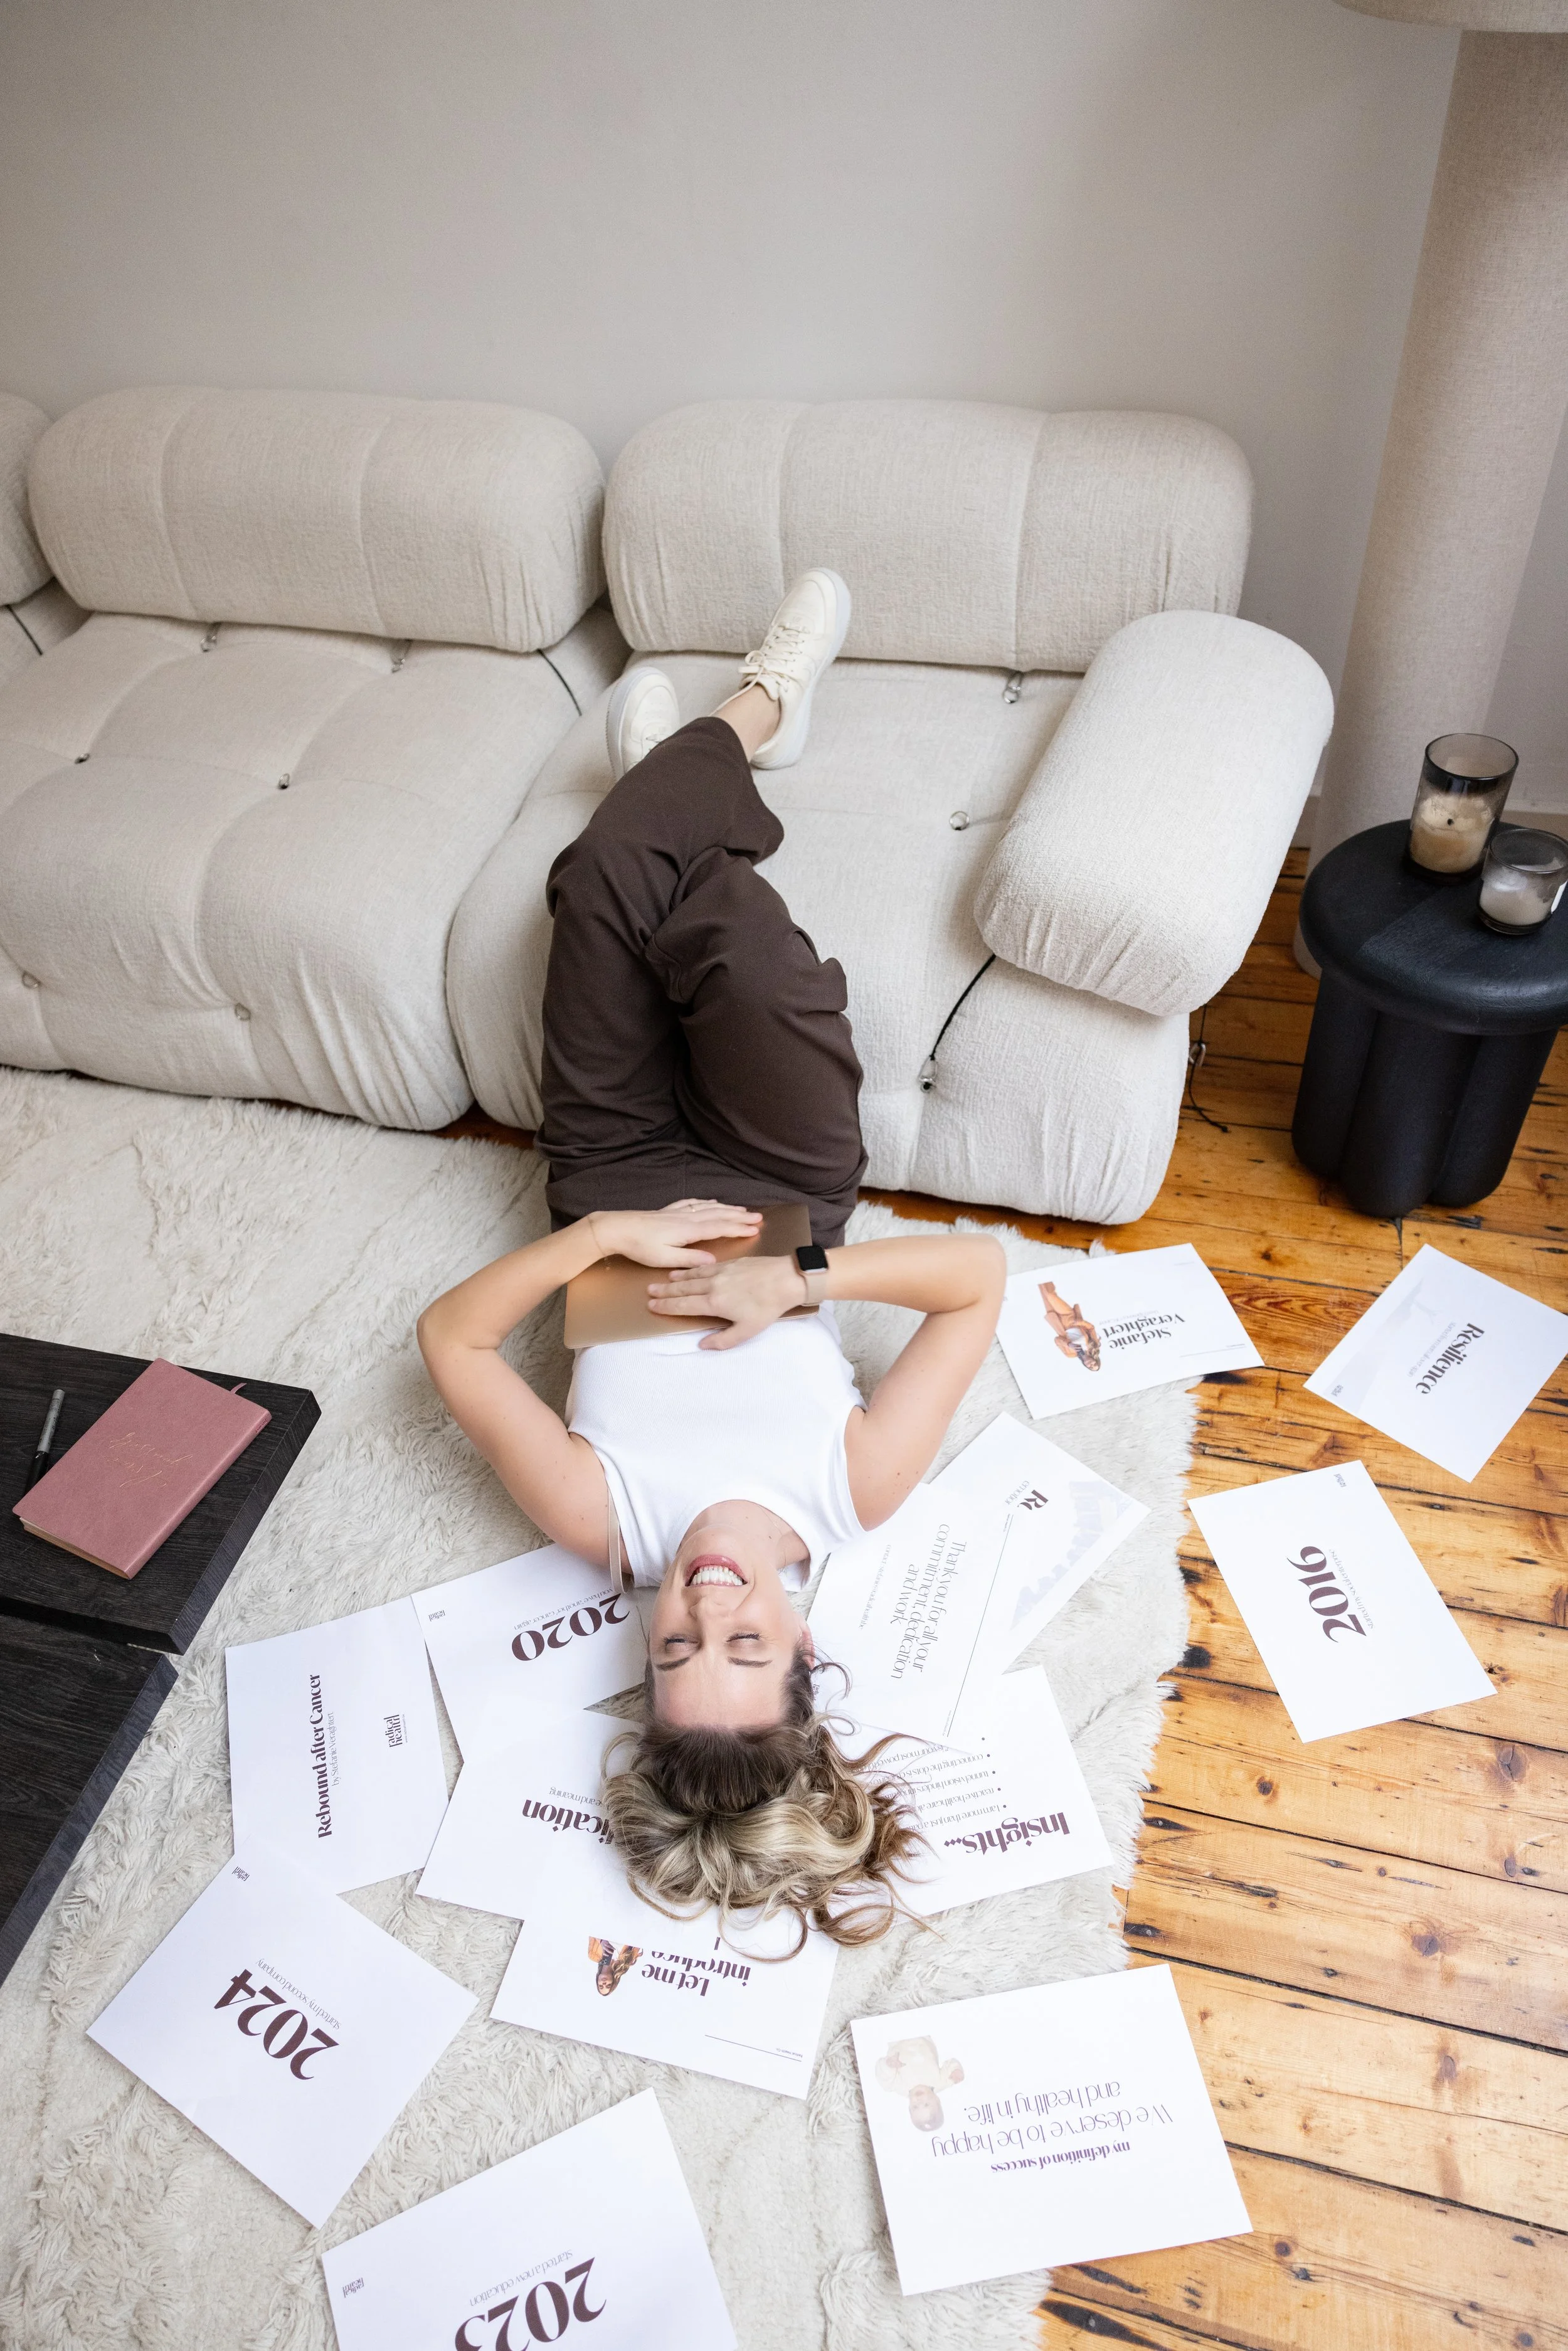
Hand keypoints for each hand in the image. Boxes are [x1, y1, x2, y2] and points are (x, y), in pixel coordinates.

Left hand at [588, 1200, 762, 1270]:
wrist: (617, 1229)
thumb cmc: (639, 1247)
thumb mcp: (664, 1258)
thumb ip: (689, 1259)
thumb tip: (711, 1260)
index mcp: (688, 1230)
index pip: (719, 1227)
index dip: (738, 1228)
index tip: (755, 1228)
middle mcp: (686, 1217)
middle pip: (718, 1214)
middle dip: (739, 1216)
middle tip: (758, 1217)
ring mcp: (678, 1212)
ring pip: (708, 1207)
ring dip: (727, 1208)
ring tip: (742, 1209)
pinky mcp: (669, 1211)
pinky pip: (693, 1202)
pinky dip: (706, 1202)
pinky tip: (712, 1201)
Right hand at [646, 1254, 804, 1349]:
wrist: (786, 1278)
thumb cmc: (769, 1306)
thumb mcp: (748, 1331)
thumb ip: (723, 1340)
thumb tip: (702, 1345)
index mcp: (715, 1303)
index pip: (684, 1305)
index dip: (666, 1307)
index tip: (652, 1306)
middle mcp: (713, 1285)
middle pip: (683, 1289)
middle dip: (664, 1292)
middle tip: (649, 1292)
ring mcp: (721, 1272)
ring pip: (692, 1276)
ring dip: (675, 1279)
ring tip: (662, 1281)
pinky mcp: (731, 1263)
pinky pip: (705, 1267)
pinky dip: (692, 1269)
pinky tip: (687, 1270)